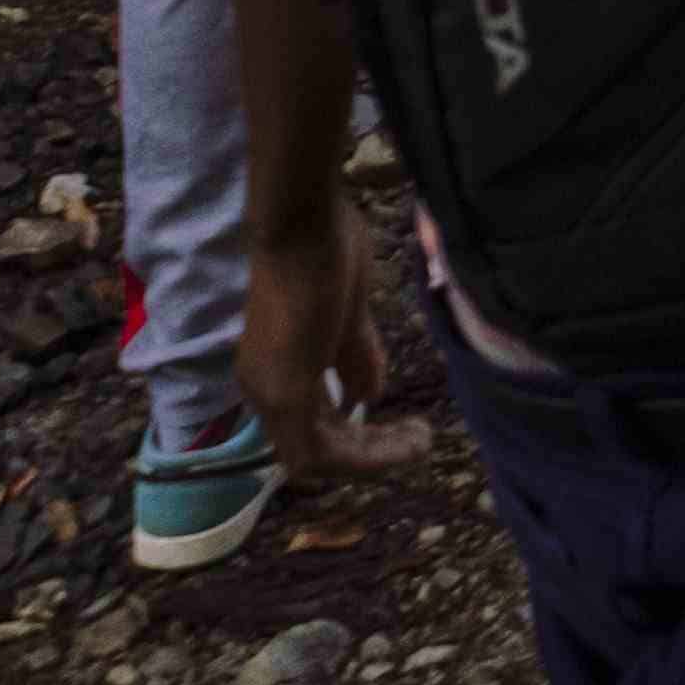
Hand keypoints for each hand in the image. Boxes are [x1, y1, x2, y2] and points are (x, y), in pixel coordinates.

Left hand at [239, 209, 435, 485]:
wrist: (302, 226)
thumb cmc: (325, 253)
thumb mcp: (348, 318)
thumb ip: (355, 360)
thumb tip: (366, 399)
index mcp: (274, 370)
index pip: (312, 428)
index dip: (356, 440)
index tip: (398, 428)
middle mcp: (264, 391)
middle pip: (316, 449)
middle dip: (372, 453)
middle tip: (419, 438)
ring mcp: (272, 394)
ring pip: (319, 458)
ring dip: (373, 458)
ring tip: (420, 442)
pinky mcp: (287, 393)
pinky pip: (321, 451)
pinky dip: (366, 456)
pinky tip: (406, 439)